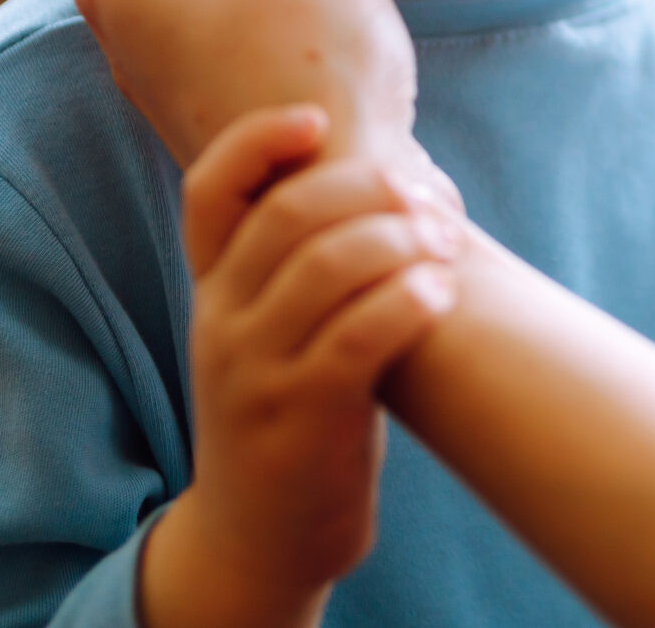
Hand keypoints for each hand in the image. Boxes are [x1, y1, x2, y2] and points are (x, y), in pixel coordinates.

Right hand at [140, 107, 461, 627]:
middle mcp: (221, 321)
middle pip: (287, 214)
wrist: (260, 537)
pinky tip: (440, 293)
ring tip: (445, 243)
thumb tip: (397, 167)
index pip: (209, 191)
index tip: (317, 118)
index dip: (256, 140)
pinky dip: (406, 301)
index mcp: (213, 289)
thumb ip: (306, 259)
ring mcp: (255, 372)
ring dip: (400, 239)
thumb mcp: (275, 328)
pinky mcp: (301, 418)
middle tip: (428, 195)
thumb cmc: (295, 408)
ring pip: (325, 267)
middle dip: (368, 186)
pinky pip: (356, 338)